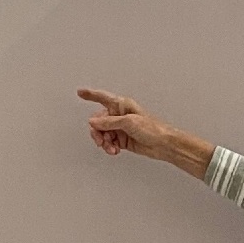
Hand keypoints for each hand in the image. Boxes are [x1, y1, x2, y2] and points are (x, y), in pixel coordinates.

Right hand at [77, 88, 212, 178]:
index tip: (80, 92)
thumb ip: (109, 122)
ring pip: (102, 134)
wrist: (163, 144)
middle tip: (101, 141)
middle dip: (98, 132)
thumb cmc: (153, 129)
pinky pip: (108, 142)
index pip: (102, 97)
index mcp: (121, 105)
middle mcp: (119, 115)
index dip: (90, 95)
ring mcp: (120, 127)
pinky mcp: (121, 139)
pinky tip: (114, 150)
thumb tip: (94, 122)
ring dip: (104, 142)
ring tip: (111, 148)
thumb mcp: (129, 122)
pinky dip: (109, 147)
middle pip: (98, 121)